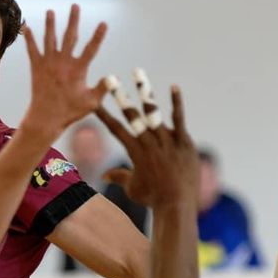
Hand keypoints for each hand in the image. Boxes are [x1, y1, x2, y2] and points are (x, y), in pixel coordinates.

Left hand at [18, 5, 108, 135]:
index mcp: (78, 69)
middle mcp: (63, 62)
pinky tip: (26, 27)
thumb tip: (113, 78)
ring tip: (50, 11)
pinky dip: (29, 38)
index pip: (91, 49)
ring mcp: (48, 63)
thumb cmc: (70, 111)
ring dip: (50, 24)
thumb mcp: (91, 102)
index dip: (98, 36)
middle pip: (70, 36)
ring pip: (50, 39)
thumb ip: (103, 88)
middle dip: (73, 20)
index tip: (104, 23)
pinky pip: (32, 49)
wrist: (46, 117)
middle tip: (75, 6)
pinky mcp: (36, 67)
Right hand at [94, 75, 197, 210]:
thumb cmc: (153, 198)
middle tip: (109, 79)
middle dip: (119, 96)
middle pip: (131, 115)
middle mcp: (148, 143)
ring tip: (137, 72)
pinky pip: (179, 119)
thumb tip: (104, 176)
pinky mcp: (183, 142)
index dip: (103, 114)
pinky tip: (173, 87)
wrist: (177, 205)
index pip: (116, 129)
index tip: (94, 101)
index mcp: (135, 152)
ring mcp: (167, 141)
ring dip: (144, 91)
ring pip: (153, 112)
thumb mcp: (133, 188)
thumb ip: (119, 177)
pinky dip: (176, 103)